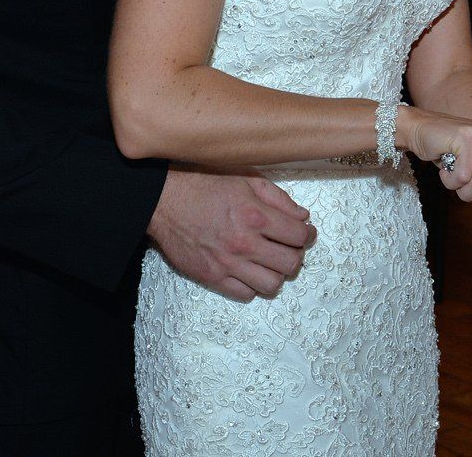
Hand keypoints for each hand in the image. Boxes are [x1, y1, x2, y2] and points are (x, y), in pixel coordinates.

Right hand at [148, 167, 314, 302]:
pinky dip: (253, 286)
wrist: (163, 201)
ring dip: (277, 273)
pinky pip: (245, 294)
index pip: (300, 236)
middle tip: (289, 248)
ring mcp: (228, 264)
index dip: (307, 235)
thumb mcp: (246, 178)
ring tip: (270, 261)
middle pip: (291, 264)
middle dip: (296, 255)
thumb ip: (279, 198)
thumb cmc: (205, 184)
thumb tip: (302, 217)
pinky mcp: (212, 277)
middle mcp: (244, 243)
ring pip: (272, 285)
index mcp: (256, 215)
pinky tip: (250, 271)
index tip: (305, 233)